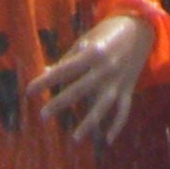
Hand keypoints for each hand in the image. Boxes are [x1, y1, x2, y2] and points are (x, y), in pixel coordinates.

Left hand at [28, 13, 152, 142]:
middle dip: (60, 103)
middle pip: (79, 89)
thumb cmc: (106, 33)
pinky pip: (123, 110)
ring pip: (103, 106)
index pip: (64, 69)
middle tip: (43, 115)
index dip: (46, 80)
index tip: (29, 91)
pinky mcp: (129, 88)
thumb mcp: (86, 40)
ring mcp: (118, 80)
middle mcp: (105, 68)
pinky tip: (108, 140)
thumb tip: (47, 72)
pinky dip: (117, 125)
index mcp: (92, 53)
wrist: (140, 28)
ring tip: (75, 138)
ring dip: (90, 123)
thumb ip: (68, 58)